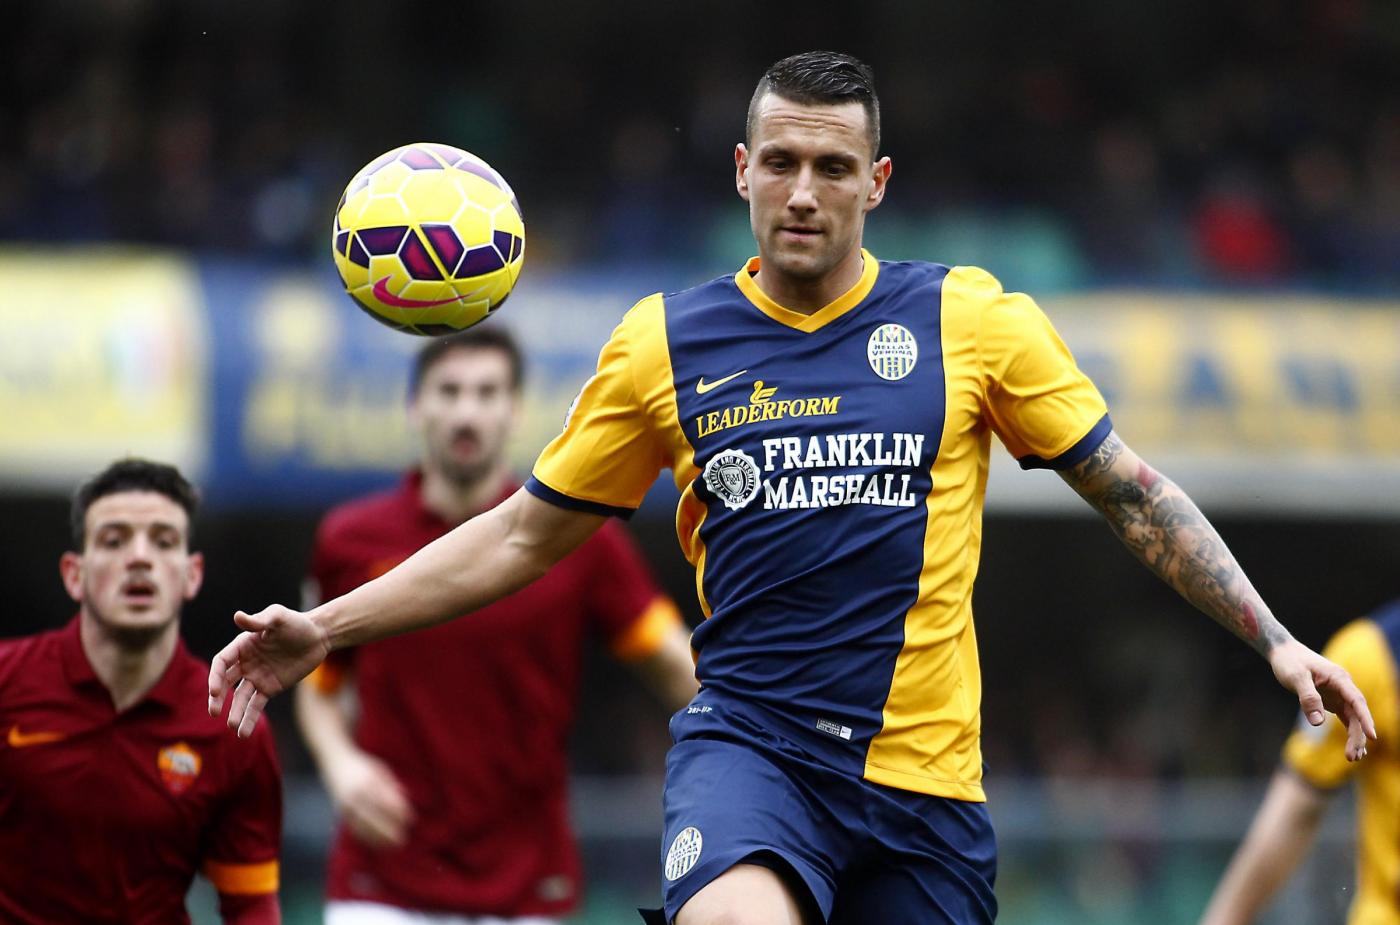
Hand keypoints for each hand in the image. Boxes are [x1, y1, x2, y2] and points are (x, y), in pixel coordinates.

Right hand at [208, 605, 330, 736]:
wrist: (319, 637)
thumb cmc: (297, 623)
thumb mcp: (279, 617)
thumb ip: (260, 620)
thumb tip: (238, 616)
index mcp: (242, 645)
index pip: (222, 663)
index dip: (215, 676)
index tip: (214, 691)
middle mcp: (246, 662)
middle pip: (225, 682)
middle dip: (218, 698)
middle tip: (214, 712)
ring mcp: (257, 677)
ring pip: (240, 698)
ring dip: (235, 712)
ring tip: (232, 727)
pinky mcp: (270, 688)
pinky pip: (256, 705)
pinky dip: (249, 719)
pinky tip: (243, 733)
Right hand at [325, 747, 414, 847]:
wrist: (335, 761)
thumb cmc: (364, 765)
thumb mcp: (380, 769)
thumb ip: (391, 785)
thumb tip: (406, 799)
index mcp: (368, 782)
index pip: (385, 801)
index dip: (398, 812)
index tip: (411, 819)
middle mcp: (356, 794)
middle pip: (373, 817)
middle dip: (389, 830)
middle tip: (403, 839)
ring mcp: (346, 804)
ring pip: (363, 826)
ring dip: (378, 838)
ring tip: (393, 846)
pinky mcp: (341, 811)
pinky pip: (354, 828)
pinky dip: (366, 837)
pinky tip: (377, 843)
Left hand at [1268, 638, 1376, 760]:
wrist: (1283, 652)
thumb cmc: (1289, 662)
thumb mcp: (1295, 678)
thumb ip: (1308, 698)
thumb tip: (1318, 723)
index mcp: (1339, 678)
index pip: (1357, 701)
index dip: (1365, 719)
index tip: (1372, 736)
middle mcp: (1343, 687)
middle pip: (1357, 714)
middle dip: (1357, 736)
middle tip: (1351, 757)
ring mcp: (1339, 694)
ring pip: (1353, 719)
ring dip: (1354, 738)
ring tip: (1352, 758)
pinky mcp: (1332, 701)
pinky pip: (1346, 719)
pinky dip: (1349, 733)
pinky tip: (1352, 748)